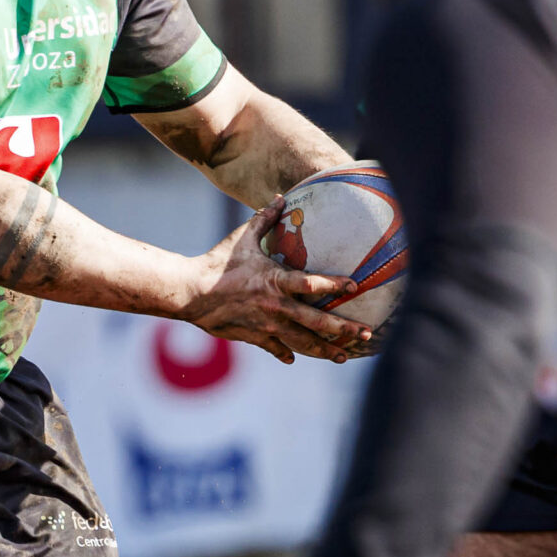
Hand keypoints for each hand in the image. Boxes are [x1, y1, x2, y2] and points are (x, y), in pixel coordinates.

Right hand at [179, 199, 374, 364]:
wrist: (190, 293)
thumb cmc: (217, 263)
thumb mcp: (242, 238)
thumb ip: (264, 219)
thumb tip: (279, 197)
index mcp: (276, 280)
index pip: (313, 285)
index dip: (336, 285)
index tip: (356, 286)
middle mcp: (276, 306)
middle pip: (317, 322)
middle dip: (344, 329)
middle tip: (365, 333)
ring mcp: (267, 325)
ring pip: (303, 342)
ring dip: (326, 350)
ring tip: (344, 356)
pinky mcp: (254, 337)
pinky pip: (275, 349)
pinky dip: (286, 354)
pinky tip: (294, 359)